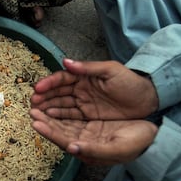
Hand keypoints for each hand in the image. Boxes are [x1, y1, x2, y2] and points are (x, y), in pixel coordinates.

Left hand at [30, 108, 158, 163]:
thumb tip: (71, 148)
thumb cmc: (137, 144)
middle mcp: (85, 142)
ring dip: (51, 114)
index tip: (35, 122)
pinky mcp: (93, 123)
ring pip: (65, 122)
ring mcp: (89, 132)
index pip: (63, 141)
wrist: (153, 137)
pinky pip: (74, 116)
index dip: (49, 132)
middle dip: (45, 121)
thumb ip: (93, 150)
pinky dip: (63, 110)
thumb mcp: (117, 148)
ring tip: (37, 105)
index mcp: (89, 150)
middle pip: (60, 131)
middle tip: (31, 110)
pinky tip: (54, 103)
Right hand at [31, 58, 157, 120]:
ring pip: (61, 105)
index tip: (37, 89)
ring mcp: (84, 103)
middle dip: (44, 97)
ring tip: (35, 112)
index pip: (62, 78)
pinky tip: (49, 119)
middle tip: (32, 103)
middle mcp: (81, 89)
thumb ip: (88, 68)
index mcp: (85, 76)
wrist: (148, 100)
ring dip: (48, 108)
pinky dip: (59, 117)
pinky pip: (70, 117)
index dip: (49, 83)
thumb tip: (66, 62)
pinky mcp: (88, 116)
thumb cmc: (131, 82)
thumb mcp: (111, 71)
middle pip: (58, 93)